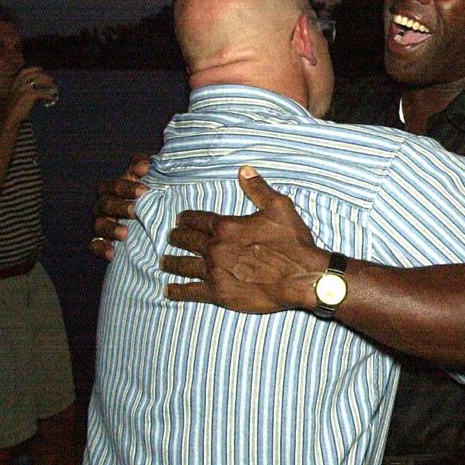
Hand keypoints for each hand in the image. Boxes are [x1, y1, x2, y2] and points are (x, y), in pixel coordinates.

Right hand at [5, 67, 56, 121]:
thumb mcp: (20, 100)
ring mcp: (20, 91)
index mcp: (14, 86)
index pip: (23, 73)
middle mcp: (16, 86)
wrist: (9, 121)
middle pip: (31, 75)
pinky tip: (52, 98)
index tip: (41, 69)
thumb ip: (28, 94)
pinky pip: (40, 92)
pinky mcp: (25, 97)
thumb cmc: (16, 113)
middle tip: (52, 79)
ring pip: (36, 81)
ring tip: (54, 87)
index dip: (32, 69)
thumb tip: (41, 90)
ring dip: (46, 83)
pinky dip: (48, 95)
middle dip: (43, 76)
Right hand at [89, 153, 150, 259]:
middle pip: (105, 205)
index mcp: (113, 190)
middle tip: (135, 210)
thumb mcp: (147, 177)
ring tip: (124, 233)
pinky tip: (112, 254)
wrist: (152, 217)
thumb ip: (143, 165)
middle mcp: (104, 206)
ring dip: (110, 229)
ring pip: (99, 225)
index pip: (114, 186)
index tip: (143, 190)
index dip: (126, 187)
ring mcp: (102, 224)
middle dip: (119, 207)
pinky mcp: (102, 241)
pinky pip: (95, 245)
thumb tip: (144, 165)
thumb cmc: (147, 193)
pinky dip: (101, 249)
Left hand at [161, 165, 325, 313]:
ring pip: (184, 265)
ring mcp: (215, 272)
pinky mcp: (219, 294)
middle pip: (187, 241)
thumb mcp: (279, 207)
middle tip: (170, 238)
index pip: (197, 220)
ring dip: (171, 262)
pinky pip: (191, 291)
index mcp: (226, 227)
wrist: (301, 277)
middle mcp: (215, 248)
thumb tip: (244, 170)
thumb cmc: (292, 242)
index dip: (185, 219)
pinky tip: (168, 290)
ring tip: (164, 262)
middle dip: (175, 238)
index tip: (179, 220)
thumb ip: (258, 188)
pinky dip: (177, 291)